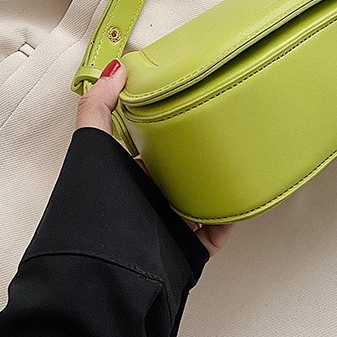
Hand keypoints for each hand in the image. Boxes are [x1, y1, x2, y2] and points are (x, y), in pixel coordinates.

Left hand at [75, 58, 234, 256]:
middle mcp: (149, 202)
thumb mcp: (90, 146)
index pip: (153, 149)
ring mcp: (170, 226)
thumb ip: (98, 106)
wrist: (110, 268)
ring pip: (202, 198)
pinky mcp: (189, 248)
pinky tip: (246, 193)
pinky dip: (232, 214)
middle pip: (180, 173)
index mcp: (128, 179)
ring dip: (220, 181)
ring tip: (242, 154)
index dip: (168, 128)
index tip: (190, 103)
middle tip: (224, 126)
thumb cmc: (97, 206)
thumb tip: (117, 69)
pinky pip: (218, 228)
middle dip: (199, 153)